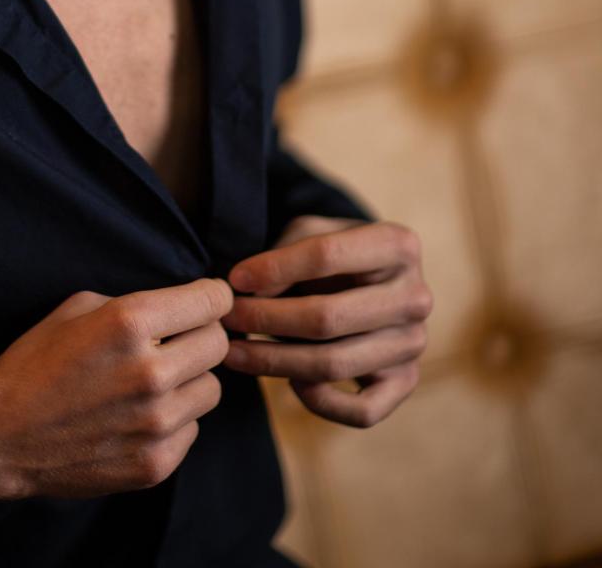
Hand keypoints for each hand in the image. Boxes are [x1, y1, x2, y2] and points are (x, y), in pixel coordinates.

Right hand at [0, 277, 232, 499]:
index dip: (213, 296)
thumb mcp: (79, 308)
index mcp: (130, 323)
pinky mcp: (154, 463)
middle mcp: (150, 372)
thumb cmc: (36, 363)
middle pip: (218, 344)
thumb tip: (179, 307)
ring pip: (210, 389)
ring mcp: (155, 423)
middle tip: (178, 339)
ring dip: (189, 380)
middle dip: (201, 335)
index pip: (212, 300)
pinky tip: (139, 415)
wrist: (1, 436)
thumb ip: (135, 304)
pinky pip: (191, 429)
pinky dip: (174, 420)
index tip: (207, 299)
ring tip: (155, 381)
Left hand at [221, 216, 431, 427]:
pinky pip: (361, 411)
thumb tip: (249, 291)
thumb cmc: (334, 252)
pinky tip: (290, 381)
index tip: (233, 279)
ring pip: (335, 365)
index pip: (326, 254)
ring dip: (274, 362)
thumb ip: (283, 254)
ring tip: (234, 353)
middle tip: (227, 320)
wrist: (374, 278)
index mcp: (398, 245)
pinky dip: (319, 402)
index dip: (273, 268)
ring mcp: (414, 344)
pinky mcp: (406, 382)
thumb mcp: (311, 232)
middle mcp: (415, 296)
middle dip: (266, 319)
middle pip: (328, 317)